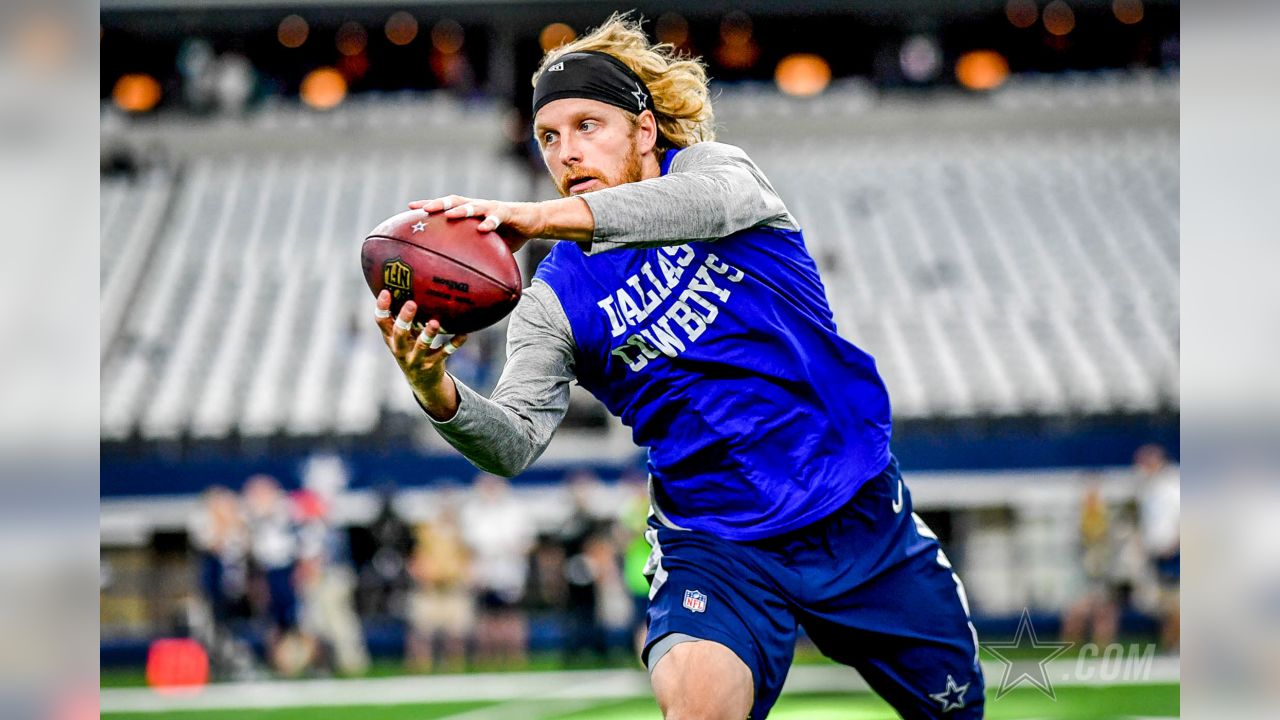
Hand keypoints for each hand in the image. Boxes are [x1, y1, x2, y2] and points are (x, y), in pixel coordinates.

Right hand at [374, 289, 466, 419]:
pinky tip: (464, 334)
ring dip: (428, 334)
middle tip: (411, 304)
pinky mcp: (432, 365)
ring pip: (421, 346)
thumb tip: (411, 285)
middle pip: (399, 334)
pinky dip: (454, 344)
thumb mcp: (404, 336)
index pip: (382, 322)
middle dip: (404, 319)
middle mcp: (401, 349)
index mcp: (391, 339)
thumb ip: (404, 318)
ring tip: (435, 323)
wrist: (422, 382)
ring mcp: (416, 359)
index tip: (386, 292)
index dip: (382, 308)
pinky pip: (445, 353)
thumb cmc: (411, 349)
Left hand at [408, 194, 542, 253]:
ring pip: (473, 206)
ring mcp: (492, 208)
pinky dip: (490, 222)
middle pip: (454, 201)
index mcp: (470, 211)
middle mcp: (477, 206)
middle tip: (424, 210)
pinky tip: (483, 228)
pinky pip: (497, 217)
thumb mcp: (487, 245)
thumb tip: (457, 274)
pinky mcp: (507, 212)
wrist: (534, 222)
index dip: (428, 206)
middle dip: (438, 204)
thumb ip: (473, 252)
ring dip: (461, 209)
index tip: (410, 209)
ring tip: (451, 215)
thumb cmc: (508, 234)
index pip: (445, 206)